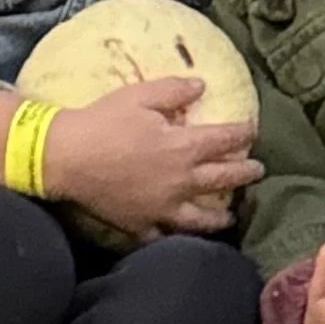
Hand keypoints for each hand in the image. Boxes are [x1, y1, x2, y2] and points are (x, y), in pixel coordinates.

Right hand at [41, 77, 262, 238]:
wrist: (65, 157)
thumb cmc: (103, 121)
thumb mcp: (140, 95)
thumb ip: (175, 90)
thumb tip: (202, 85)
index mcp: (184, 147)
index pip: (225, 140)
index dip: (242, 133)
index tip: (251, 130)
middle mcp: (181, 182)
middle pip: (223, 179)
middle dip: (245, 173)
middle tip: (258, 170)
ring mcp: (162, 208)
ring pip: (201, 219)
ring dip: (220, 217)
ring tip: (230, 216)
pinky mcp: (140, 225)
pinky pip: (163, 237)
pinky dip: (174, 238)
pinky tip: (180, 237)